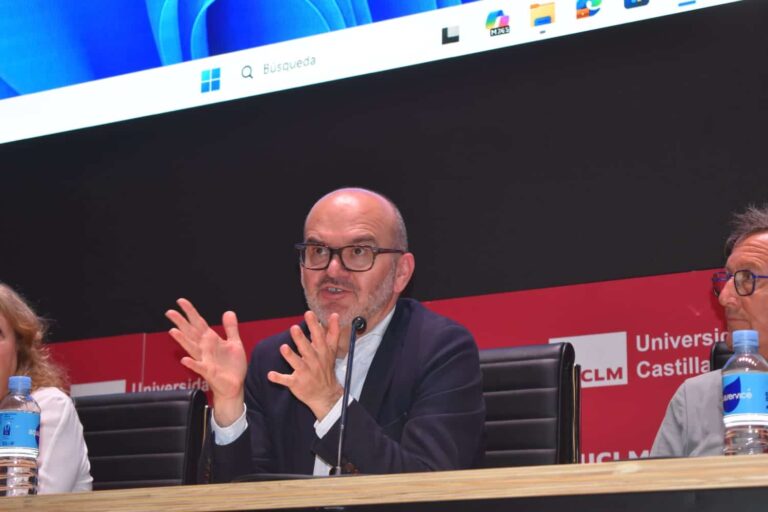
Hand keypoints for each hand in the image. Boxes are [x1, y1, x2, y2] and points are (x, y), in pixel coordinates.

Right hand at [165, 298, 246, 426]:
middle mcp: (205, 349)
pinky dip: (192, 363)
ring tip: (173, 331)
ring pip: (192, 348)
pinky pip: (199, 367)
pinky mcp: (209, 372)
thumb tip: (228, 311)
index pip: (199, 323)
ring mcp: (205, 360)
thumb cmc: (232, 366)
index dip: (190, 312)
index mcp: (211, 340)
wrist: (235, 385)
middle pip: (191, 333)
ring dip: (183, 340)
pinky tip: (184, 360)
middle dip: (181, 322)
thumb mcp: (235, 343)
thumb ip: (230, 328)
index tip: (181, 301)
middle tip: (169, 312)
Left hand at [268, 311, 342, 419]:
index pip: (318, 336)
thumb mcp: (331, 350)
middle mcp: (314, 361)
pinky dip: (279, 378)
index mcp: (322, 352)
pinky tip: (270, 375)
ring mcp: (305, 373)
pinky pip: (287, 380)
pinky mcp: (297, 383)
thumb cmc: (326, 368)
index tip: (309, 314)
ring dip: (290, 356)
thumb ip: (332, 332)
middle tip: (294, 328)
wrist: (325, 394)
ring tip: (283, 348)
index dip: (314, 325)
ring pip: (297, 363)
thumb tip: (335, 315)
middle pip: (307, 349)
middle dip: (301, 339)